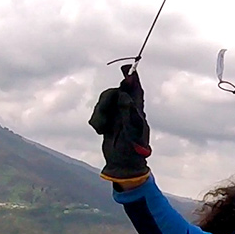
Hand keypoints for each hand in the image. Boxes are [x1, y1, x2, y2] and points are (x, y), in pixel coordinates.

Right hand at [88, 66, 150, 186]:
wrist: (123, 166)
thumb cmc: (132, 150)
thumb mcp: (131, 131)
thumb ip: (128, 111)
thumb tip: (125, 93)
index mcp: (137, 112)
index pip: (136, 90)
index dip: (132, 78)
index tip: (126, 68)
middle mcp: (127, 111)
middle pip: (115, 93)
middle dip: (106, 100)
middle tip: (103, 114)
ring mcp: (117, 116)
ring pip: (105, 102)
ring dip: (100, 113)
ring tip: (101, 128)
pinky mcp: (108, 123)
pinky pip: (98, 113)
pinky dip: (97, 120)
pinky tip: (100, 131)